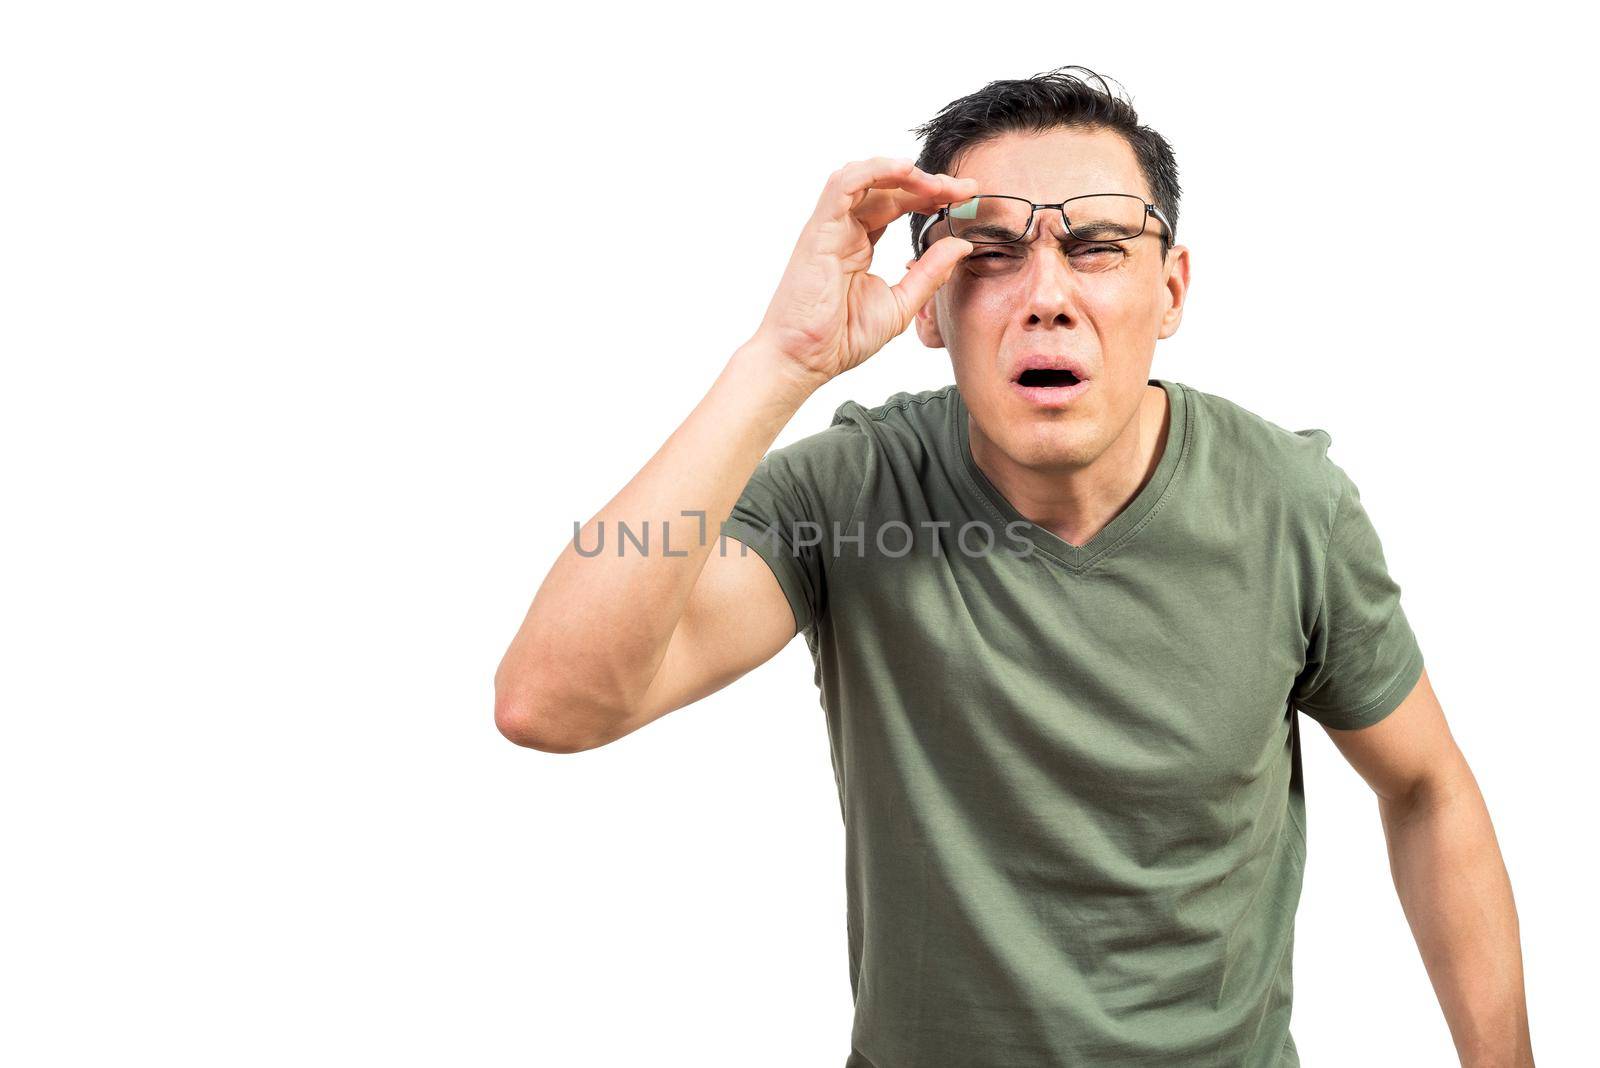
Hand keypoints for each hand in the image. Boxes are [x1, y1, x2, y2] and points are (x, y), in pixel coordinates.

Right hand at [752, 157, 976, 384]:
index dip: (931, 196)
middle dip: (929, 183)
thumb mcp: (901, 304)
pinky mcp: (819, 230)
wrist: (805, 359)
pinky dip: (874, 171)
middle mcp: (844, 229)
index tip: (965, 199)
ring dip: (904, 173)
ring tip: (938, 185)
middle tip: (964, 189)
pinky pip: (844, 185)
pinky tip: (907, 171)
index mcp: (859, 244)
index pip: (898, 204)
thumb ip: (930, 273)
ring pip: (865, 176)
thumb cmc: (841, 338)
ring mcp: (830, 227)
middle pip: (887, 187)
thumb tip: (961, 245)